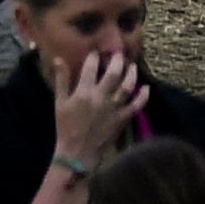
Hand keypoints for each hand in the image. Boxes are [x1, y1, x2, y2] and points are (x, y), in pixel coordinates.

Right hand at [57, 33, 143, 163]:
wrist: (78, 151)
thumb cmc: (65, 126)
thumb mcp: (59, 102)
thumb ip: (61, 80)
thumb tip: (58, 59)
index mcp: (83, 92)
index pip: (90, 69)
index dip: (93, 58)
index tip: (95, 52)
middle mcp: (100, 98)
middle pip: (112, 74)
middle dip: (116, 61)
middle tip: (118, 53)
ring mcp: (114, 109)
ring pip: (127, 87)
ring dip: (131, 75)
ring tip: (132, 66)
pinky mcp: (123, 119)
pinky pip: (136, 105)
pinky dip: (143, 96)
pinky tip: (146, 88)